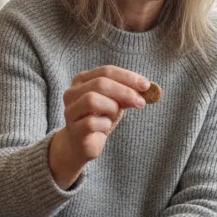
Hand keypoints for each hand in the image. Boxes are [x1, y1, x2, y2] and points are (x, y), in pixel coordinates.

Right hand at [49, 66, 149, 187]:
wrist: (80, 145)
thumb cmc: (98, 119)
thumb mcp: (114, 103)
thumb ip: (126, 94)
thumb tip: (146, 88)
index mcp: (82, 80)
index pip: (106, 71)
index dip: (127, 77)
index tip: (146, 85)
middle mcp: (72, 93)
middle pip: (100, 83)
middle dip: (124, 92)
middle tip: (141, 102)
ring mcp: (70, 111)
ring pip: (92, 100)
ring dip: (112, 107)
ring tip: (115, 116)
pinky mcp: (73, 130)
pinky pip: (91, 123)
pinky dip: (105, 124)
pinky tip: (106, 127)